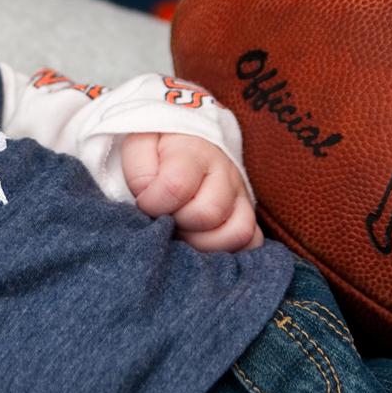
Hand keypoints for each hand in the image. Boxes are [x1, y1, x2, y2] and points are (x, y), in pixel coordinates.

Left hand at [119, 132, 262, 250]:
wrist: (183, 142)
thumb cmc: (157, 150)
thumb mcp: (139, 147)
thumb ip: (141, 172)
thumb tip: (151, 202)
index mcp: (194, 152)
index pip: (176, 186)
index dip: (153, 203)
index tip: (144, 202)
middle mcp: (225, 173)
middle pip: (208, 214)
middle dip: (179, 224)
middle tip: (166, 218)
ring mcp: (240, 196)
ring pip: (237, 233)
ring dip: (203, 243)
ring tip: (183, 232)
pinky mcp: (247, 215)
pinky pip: (253, 242)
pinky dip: (229, 250)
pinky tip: (203, 243)